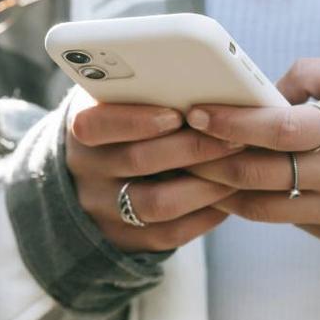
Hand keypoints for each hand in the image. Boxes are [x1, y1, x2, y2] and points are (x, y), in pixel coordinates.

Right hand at [65, 92, 242, 252]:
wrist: (89, 180)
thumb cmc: (121, 125)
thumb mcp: (115, 103)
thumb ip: (142, 91)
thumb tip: (199, 79)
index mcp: (80, 128)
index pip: (96, 124)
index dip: (137, 120)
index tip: (178, 115)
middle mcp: (86, 171)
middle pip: (138, 161)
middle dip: (193, 149)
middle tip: (235, 138)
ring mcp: (102, 210)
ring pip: (157, 203)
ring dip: (205, 186)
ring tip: (238, 170)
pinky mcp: (124, 241)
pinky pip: (169, 234)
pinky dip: (205, 216)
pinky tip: (228, 199)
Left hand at [185, 58, 319, 254]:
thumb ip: (315, 74)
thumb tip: (263, 92)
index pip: (278, 128)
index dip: (231, 122)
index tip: (197, 112)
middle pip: (259, 173)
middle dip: (210, 160)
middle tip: (181, 147)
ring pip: (265, 208)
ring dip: (227, 191)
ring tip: (201, 172)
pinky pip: (294, 223)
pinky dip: (268, 205)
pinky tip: (250, 188)